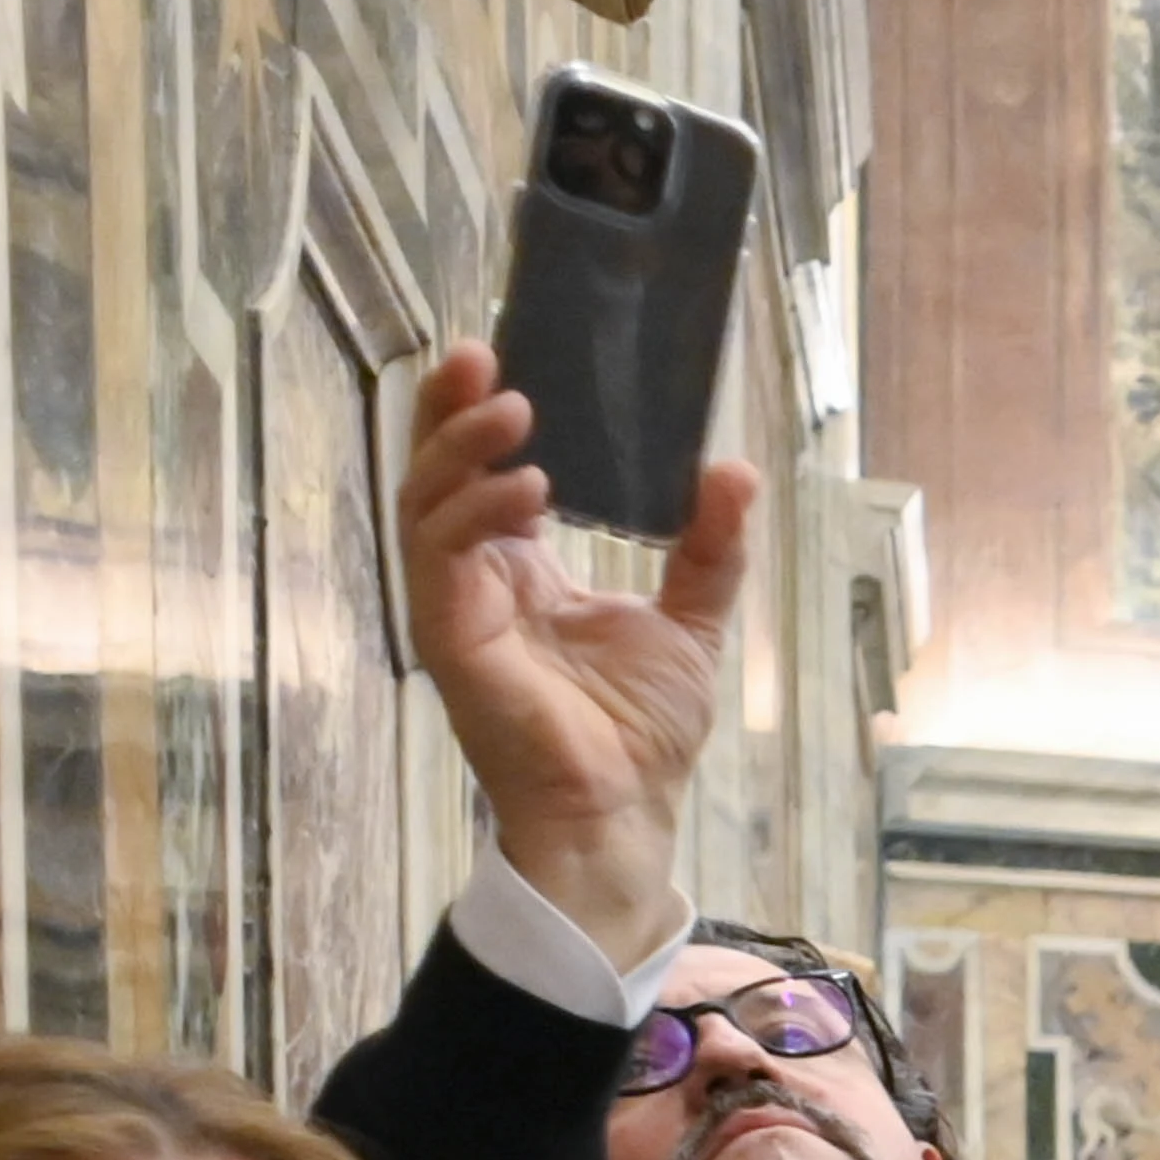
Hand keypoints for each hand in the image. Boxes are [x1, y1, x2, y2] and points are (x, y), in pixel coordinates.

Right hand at [396, 341, 747, 970]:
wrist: (623, 807)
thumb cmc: (640, 729)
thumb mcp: (689, 619)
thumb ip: (709, 547)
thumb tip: (732, 469)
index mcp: (520, 568)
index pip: (485, 471)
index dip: (482, 414)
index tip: (503, 354)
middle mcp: (477, 578)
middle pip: (437, 471)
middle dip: (448, 409)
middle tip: (477, 352)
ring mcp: (455, 605)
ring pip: (427, 501)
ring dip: (462, 449)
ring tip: (515, 410)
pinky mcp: (450, 636)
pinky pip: (442, 557)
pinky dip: (476, 514)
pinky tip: (527, 490)